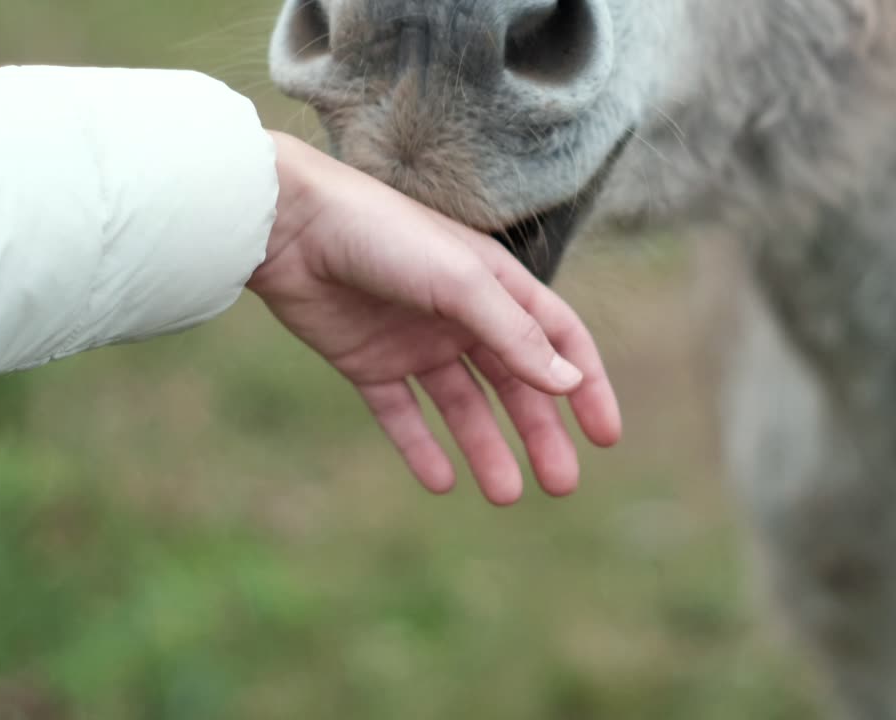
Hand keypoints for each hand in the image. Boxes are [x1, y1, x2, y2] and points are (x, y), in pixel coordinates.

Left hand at [247, 131, 621, 505]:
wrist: (288, 226)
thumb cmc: (383, 235)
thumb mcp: (461, 284)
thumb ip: (514, 336)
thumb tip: (569, 383)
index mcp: (496, 286)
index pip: (558, 341)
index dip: (586, 386)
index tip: (606, 436)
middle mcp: (461, 316)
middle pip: (515, 385)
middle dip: (541, 434)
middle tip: (562, 484)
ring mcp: (415, 341)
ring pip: (464, 407)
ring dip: (487, 449)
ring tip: (505, 496)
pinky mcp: (369, 362)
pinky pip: (402, 414)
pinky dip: (421, 448)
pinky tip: (441, 482)